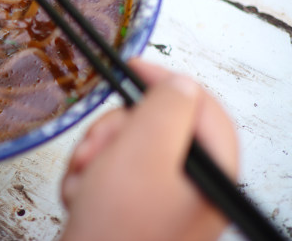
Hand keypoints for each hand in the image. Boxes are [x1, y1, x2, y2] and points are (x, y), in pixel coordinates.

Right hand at [60, 59, 238, 240]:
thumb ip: (166, 106)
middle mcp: (189, 186)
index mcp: (209, 171)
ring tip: (86, 178)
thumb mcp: (143, 150)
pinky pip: (107, 174)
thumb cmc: (119, 230)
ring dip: (95, 155)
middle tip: (100, 146)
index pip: (200, 107)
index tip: (131, 67)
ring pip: (124, 148)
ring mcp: (160, 202)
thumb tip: (178, 84)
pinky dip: (88, 178)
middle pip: (154, 127)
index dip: (164, 80)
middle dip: (115, 131)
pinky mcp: (131, 212)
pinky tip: (82, 196)